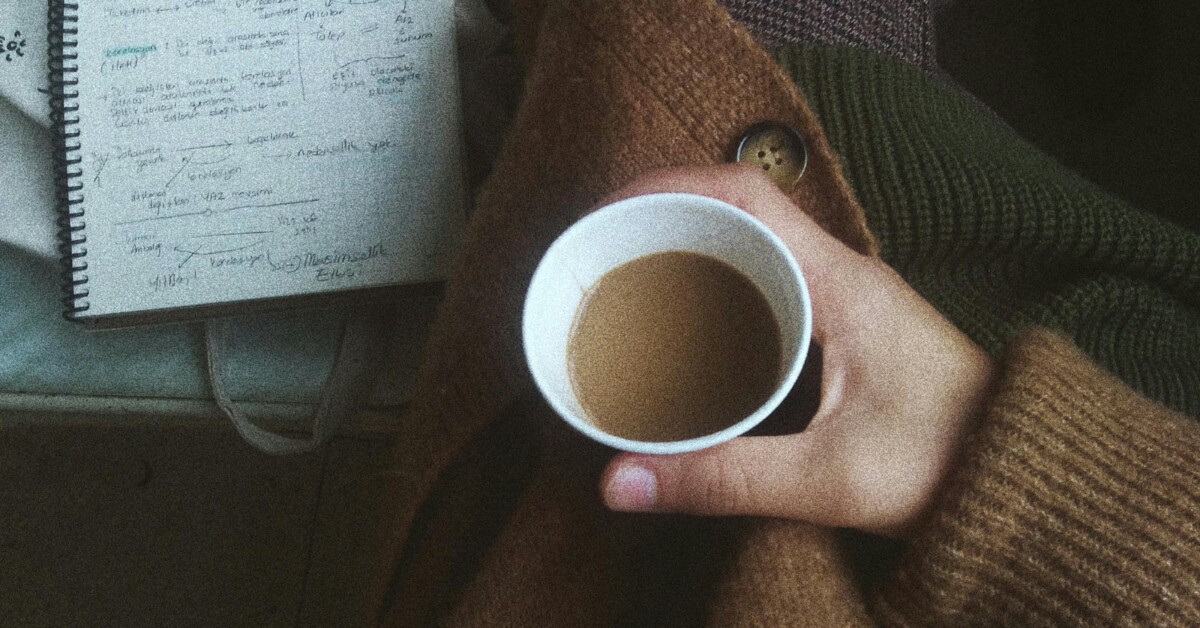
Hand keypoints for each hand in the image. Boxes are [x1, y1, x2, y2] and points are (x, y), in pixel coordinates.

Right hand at [597, 164, 994, 536]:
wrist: (1024, 477)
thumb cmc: (945, 465)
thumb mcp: (828, 479)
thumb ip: (724, 479)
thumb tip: (620, 481)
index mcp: (840, 283)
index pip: (745, 193)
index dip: (668, 187)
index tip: (609, 213)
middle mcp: (844, 274)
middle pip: (739, 210)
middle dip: (664, 219)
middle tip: (602, 255)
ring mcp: (848, 297)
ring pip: (753, 245)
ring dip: (689, 250)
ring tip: (629, 283)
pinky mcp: (847, 326)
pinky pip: (769, 279)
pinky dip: (717, 285)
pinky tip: (686, 327)